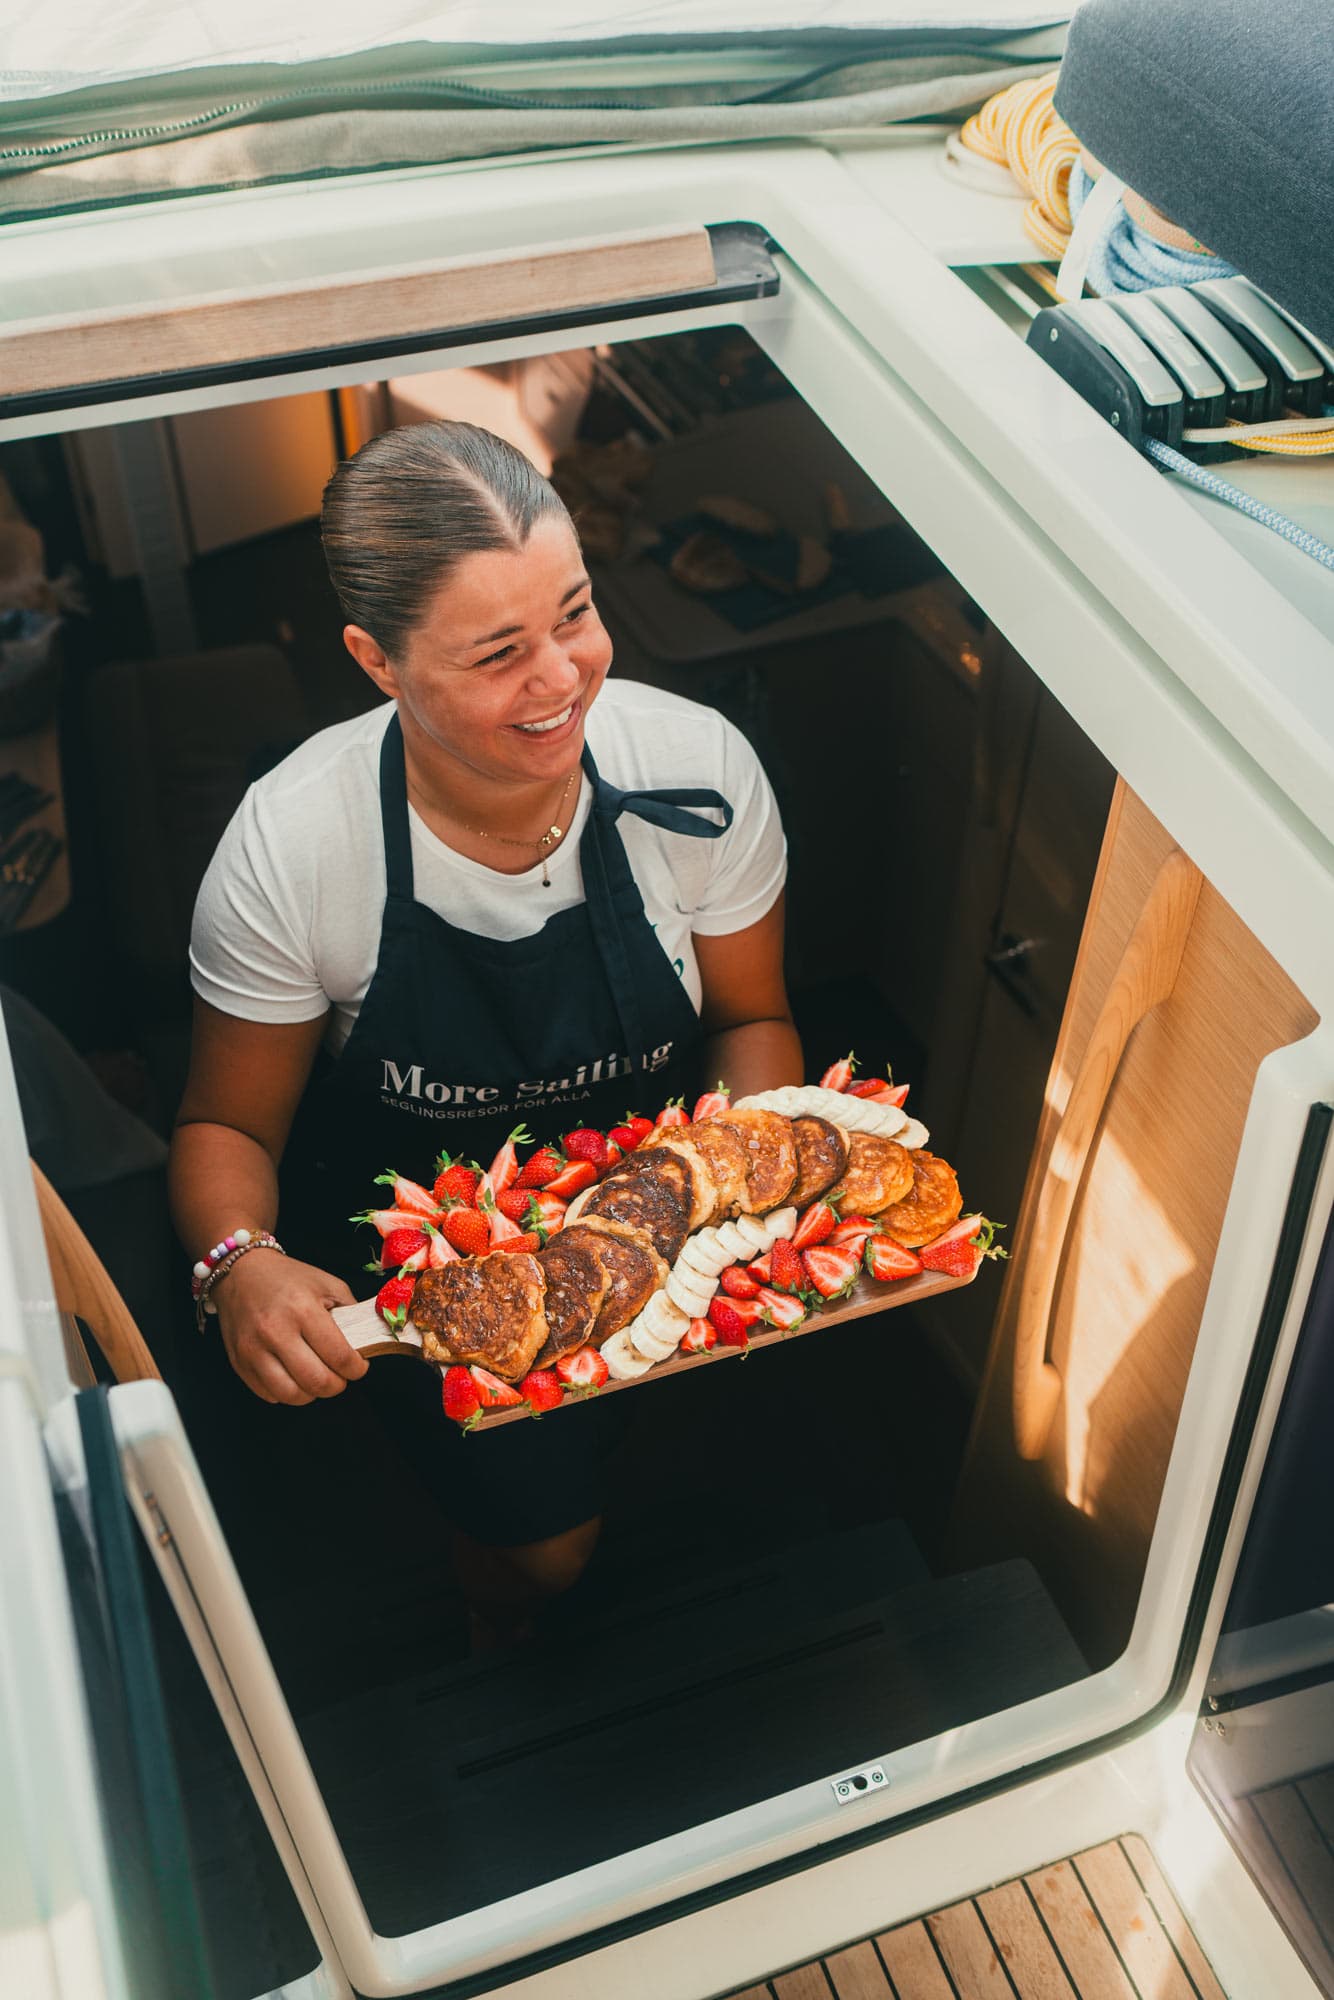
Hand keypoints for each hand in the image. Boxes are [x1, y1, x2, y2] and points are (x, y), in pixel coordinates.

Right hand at [212, 1249, 366, 1404]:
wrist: (241, 1272)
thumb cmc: (287, 1277)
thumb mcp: (327, 1283)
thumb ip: (351, 1313)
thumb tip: (367, 1343)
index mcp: (302, 1309)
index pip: (340, 1356)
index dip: (357, 1368)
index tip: (359, 1366)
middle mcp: (275, 1331)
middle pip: (317, 1381)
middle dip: (337, 1385)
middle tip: (340, 1376)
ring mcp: (253, 1349)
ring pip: (292, 1395)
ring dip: (312, 1393)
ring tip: (317, 1377)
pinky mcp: (239, 1362)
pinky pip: (269, 1395)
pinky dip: (287, 1393)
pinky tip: (293, 1375)